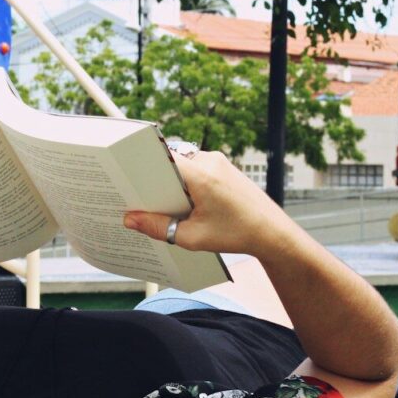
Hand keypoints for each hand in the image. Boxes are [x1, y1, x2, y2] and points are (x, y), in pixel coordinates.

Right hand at [123, 151, 296, 255]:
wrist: (273, 233)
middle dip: (153, 182)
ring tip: (163, 206)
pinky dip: (184, 185)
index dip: (140, 168)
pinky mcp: (222, 168)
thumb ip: (158, 227)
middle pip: (169, 164)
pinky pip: (195, 170)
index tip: (124, 179)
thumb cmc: (236, 235)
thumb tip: (129, 219)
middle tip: (137, 199)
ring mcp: (217, 162)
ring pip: (181, 167)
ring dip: (171, 185)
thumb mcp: (192, 237)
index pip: (161, 160)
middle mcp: (209, 160)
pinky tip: (182, 205)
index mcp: (201, 174)